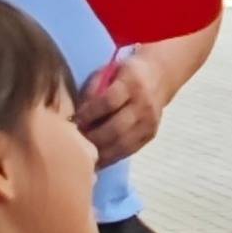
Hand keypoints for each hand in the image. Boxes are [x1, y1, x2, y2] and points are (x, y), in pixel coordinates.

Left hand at [77, 49, 170, 163]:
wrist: (158, 77)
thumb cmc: (124, 74)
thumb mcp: (107, 72)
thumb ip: (92, 90)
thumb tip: (76, 116)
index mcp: (132, 83)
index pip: (109, 102)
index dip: (89, 113)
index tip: (73, 120)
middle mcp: (143, 105)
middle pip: (116, 128)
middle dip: (93, 137)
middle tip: (75, 142)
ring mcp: (149, 123)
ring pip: (122, 144)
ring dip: (100, 152)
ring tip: (83, 154)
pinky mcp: (150, 135)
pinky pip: (128, 151)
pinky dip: (110, 158)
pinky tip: (96, 160)